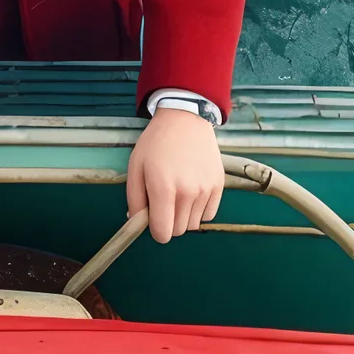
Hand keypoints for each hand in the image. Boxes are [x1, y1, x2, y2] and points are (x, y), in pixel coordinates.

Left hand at [126, 107, 222, 243]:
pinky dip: (199, 210)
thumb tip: (137, 222)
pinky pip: (208, 215)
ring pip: (193, 225)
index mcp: (163, 187)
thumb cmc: (156, 143)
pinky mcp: (218, 186)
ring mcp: (205, 190)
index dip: (155, 229)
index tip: (153, 217)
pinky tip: (192, 190)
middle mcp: (187, 192)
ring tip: (178, 192)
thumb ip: (134, 199)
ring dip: (183, 216)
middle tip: (164, 201)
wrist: (185, 120)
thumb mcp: (135, 166)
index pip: (162, 234)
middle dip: (168, 222)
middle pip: (178, 231)